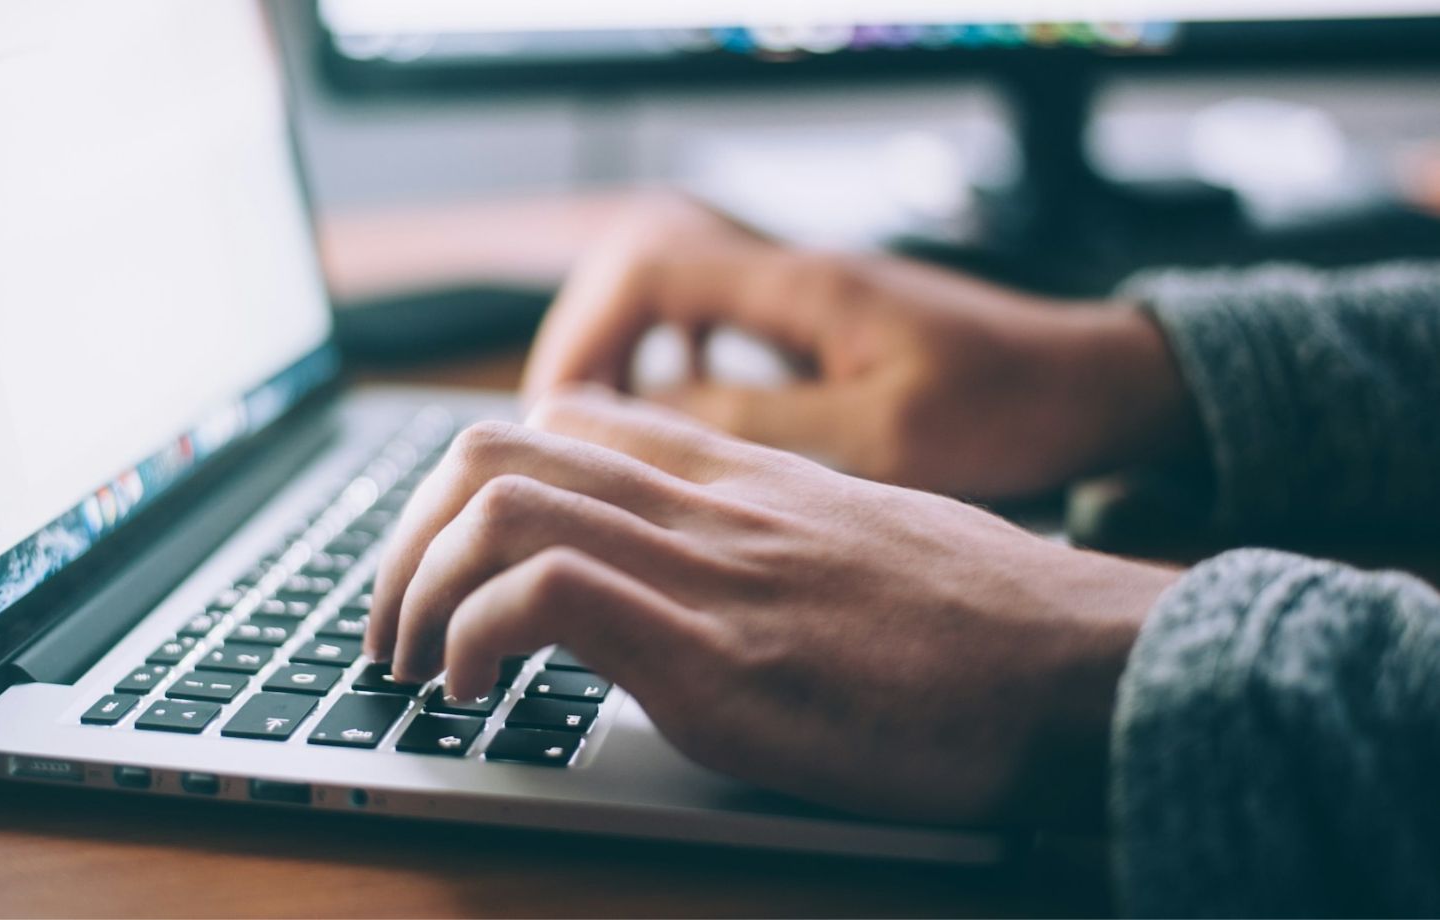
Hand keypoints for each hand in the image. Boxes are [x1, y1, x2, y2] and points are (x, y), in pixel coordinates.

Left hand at [367, 387, 1179, 825]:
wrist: (1088, 666)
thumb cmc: (989, 624)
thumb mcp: (863, 543)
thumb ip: (769, 535)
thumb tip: (705, 576)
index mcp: (741, 476)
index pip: (565, 419)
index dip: (472, 483)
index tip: (450, 559)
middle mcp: (709, 503)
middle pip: (496, 447)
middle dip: (406, 536)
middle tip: (394, 621)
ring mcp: (710, 571)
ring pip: (498, 503)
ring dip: (415, 587)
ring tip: (413, 664)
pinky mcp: (718, 657)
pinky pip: (545, 595)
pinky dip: (473, 637)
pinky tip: (474, 692)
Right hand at [522, 195, 1198, 498]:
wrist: (1094, 385)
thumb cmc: (1010, 409)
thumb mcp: (883, 437)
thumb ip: (760, 425)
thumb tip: (646, 421)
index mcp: (801, 287)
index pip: (648, 268)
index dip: (585, 335)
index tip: (559, 413)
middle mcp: (793, 275)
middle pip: (642, 269)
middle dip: (588, 343)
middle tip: (562, 429)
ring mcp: (807, 297)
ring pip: (675, 296)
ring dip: (627, 353)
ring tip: (602, 430)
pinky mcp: (822, 326)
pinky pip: (716, 324)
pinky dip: (676, 364)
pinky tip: (680, 419)